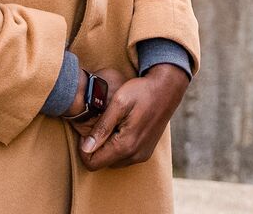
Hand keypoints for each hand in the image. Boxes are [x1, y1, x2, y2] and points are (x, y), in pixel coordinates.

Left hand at [72, 66, 187, 169]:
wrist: (167, 88)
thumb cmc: (142, 91)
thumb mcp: (119, 103)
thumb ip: (102, 127)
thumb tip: (86, 148)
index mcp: (125, 145)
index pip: (92, 163)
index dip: (84, 148)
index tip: (89, 130)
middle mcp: (134, 155)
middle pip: (102, 163)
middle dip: (97, 147)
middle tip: (101, 124)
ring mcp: (142, 155)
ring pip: (113, 161)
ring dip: (108, 147)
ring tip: (113, 125)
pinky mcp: (146, 152)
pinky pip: (124, 157)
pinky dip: (118, 146)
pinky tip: (122, 128)